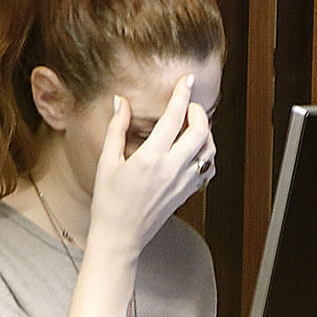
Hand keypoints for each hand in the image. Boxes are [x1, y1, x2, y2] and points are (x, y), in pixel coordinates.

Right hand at [85, 75, 214, 256]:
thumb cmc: (108, 202)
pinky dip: (205, 154)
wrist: (120, 237)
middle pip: (200, 131)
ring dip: (205, 132)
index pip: (174, 117)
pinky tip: (192, 150)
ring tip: (190, 126)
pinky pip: (207, 169)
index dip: (182, 94)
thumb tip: (121, 101)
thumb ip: (117, 129)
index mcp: (150, 158)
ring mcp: (183, 183)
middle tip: (187, 106)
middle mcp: (171, 169)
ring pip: (209, 150)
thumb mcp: (107, 162)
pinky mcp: (187, 193)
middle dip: (198, 112)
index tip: (187, 79)